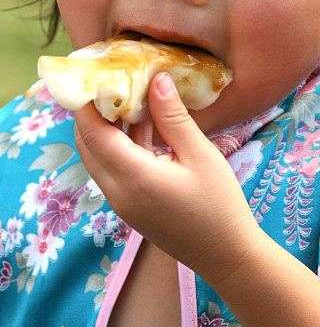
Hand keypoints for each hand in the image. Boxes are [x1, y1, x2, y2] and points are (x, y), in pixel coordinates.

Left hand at [74, 72, 263, 287]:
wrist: (225, 254)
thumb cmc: (219, 204)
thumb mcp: (200, 154)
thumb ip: (173, 117)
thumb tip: (156, 80)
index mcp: (133, 177)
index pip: (93, 131)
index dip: (90, 100)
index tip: (101, 72)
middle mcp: (117, 191)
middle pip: (87, 143)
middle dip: (93, 110)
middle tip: (114, 80)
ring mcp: (120, 201)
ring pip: (98, 156)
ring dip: (108, 126)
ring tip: (133, 96)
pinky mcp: (129, 205)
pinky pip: (113, 168)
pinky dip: (121, 144)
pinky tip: (146, 124)